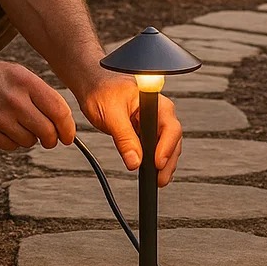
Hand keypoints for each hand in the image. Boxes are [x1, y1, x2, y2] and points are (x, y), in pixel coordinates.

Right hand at [0, 59, 76, 151]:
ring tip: (22, 125)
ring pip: (30, 141)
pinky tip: (8, 129)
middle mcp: (14, 100)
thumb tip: (63, 121)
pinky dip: (14, 142)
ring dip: (31, 138)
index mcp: (25, 82)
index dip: (68, 127)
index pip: (59, 111)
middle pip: (47, 131)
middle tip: (51, 138)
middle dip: (53, 138)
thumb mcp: (20, 74)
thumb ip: (42, 95)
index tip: (69, 135)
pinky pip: (11, 147)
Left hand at [75, 73, 183, 187]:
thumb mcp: (111, 114)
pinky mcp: (147, 129)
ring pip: (168, 145)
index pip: (170, 127)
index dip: (167, 147)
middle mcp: (159, 111)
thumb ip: (124, 138)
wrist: (93, 85)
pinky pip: (157, 146)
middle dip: (168, 161)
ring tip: (158, 180)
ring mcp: (154, 121)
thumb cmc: (102, 90)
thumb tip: (134, 162)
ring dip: (165, 163)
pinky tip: (152, 172)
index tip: (158, 164)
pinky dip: (156, 160)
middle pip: (173, 139)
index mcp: (154, 102)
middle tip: (159, 180)